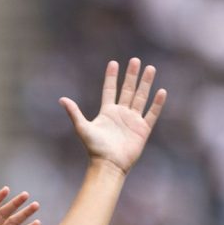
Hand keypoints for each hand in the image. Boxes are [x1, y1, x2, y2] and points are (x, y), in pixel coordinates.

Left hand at [60, 58, 166, 174]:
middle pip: (128, 90)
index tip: (114, 63)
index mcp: (107, 112)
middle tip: (135, 60)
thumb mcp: (82, 128)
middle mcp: (121, 113)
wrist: (108, 164)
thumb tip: (62, 99)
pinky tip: (161, 91)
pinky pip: (151, 113)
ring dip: (145, 83)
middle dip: (132, 75)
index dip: (111, 77)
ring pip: (141, 97)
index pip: (110, 90)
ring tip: (150, 69)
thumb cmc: (95, 148)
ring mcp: (133, 120)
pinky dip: (157, 103)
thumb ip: (74, 113)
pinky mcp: (142, 129)